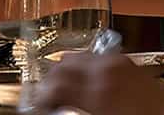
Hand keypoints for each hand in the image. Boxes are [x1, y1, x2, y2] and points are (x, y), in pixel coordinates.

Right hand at [38, 54, 163, 114]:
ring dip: (64, 70)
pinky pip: (95, 56)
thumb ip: (74, 107)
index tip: (39, 104)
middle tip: (46, 96)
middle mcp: (104, 69)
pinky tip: (83, 79)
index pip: (54, 83)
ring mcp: (115, 62)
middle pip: (62, 64)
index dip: (41, 95)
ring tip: (61, 87)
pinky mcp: (124, 60)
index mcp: (96, 90)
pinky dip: (83, 65)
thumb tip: (56, 107)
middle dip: (50, 80)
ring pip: (77, 56)